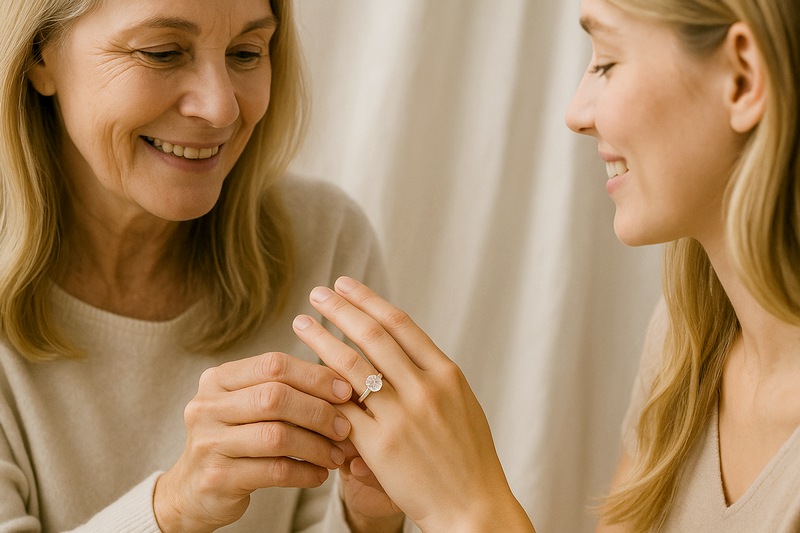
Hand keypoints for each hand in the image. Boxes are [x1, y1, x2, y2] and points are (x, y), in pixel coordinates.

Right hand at [153, 352, 352, 532]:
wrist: (192, 490)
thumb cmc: (235, 439)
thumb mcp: (250, 406)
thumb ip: (285, 390)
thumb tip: (344, 384)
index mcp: (218, 379)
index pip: (273, 364)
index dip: (314, 376)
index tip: (345, 391)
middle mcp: (207, 406)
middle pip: (275, 397)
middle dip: (318, 411)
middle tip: (344, 427)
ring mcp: (208, 442)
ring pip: (276, 436)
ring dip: (316, 446)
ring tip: (337, 455)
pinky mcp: (217, 478)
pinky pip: (274, 471)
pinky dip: (305, 473)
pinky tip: (320, 474)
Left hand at [292, 277, 534, 531]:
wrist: (474, 506)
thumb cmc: (468, 456)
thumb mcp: (461, 403)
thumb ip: (431, 375)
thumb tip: (400, 346)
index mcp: (446, 373)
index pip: (400, 324)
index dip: (368, 300)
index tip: (345, 285)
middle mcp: (425, 388)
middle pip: (373, 336)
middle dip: (341, 309)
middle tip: (317, 293)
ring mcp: (402, 417)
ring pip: (351, 366)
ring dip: (322, 340)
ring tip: (302, 324)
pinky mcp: (381, 446)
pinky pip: (343, 411)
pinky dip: (322, 391)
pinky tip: (303, 376)